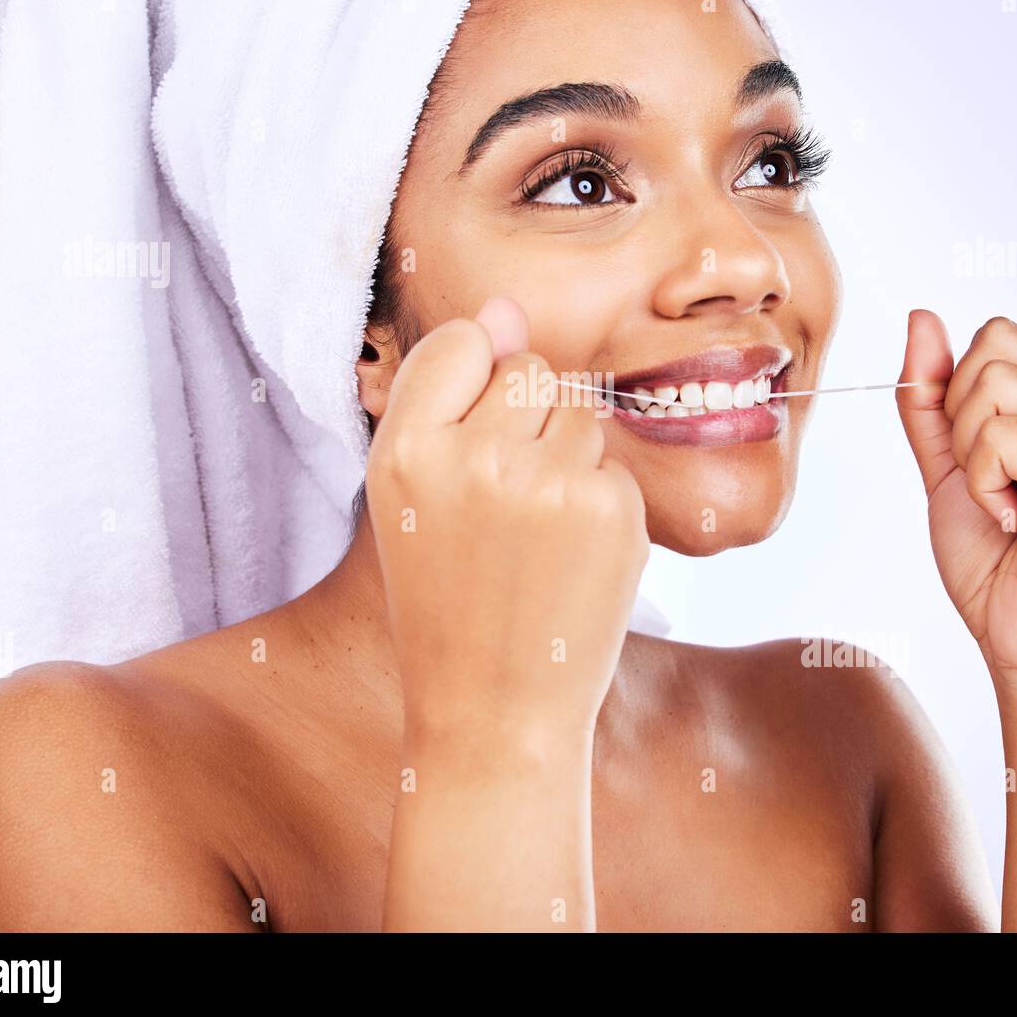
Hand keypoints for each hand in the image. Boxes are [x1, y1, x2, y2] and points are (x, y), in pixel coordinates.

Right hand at [365, 295, 648, 743]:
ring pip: (578, 409)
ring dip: (568, 455)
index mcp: (404, 451)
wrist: (493, 708)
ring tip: (536, 532)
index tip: (470, 438)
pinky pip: (612, 461)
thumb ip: (451, 398)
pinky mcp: (610, 509)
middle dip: (525, 419)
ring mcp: (547, 484)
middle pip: (529, 368)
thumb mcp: (414, 497)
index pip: (463, 341)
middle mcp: (473, 458)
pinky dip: (601, 499)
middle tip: (503, 502)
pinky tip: (572, 556)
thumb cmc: (446, 598)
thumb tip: (506, 307)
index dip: (475, 383)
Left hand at [896, 312, 1016, 685]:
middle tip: (991, 483)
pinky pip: (997, 433)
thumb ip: (930, 394)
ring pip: (989, 382)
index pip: (996, 336)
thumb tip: (922, 317)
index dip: (958, 396)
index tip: (980, 463)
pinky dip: (982, 480)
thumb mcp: (945, 462)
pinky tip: (1013, 518)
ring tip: (1004, 502)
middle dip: (960, 418)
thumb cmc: (992, 560)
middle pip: (991, 346)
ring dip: (971, 454)